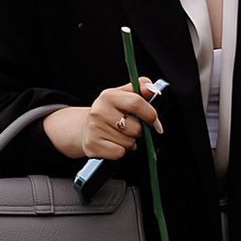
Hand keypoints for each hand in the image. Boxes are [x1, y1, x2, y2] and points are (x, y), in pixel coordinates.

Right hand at [46, 79, 163, 166]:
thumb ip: (140, 88)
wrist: (85, 128)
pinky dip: (120, 151)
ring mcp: (94, 129)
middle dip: (139, 131)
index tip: (155, 122)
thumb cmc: (108, 112)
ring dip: (130, 142)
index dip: (150, 114)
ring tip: (120, 135)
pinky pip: (119, 152)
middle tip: (131, 128)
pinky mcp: (93, 145)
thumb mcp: (122, 94)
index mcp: (108, 96)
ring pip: (128, 142)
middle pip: (135, 127)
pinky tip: (114, 143)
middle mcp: (99, 111)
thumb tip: (152, 89)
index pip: (136, 103)